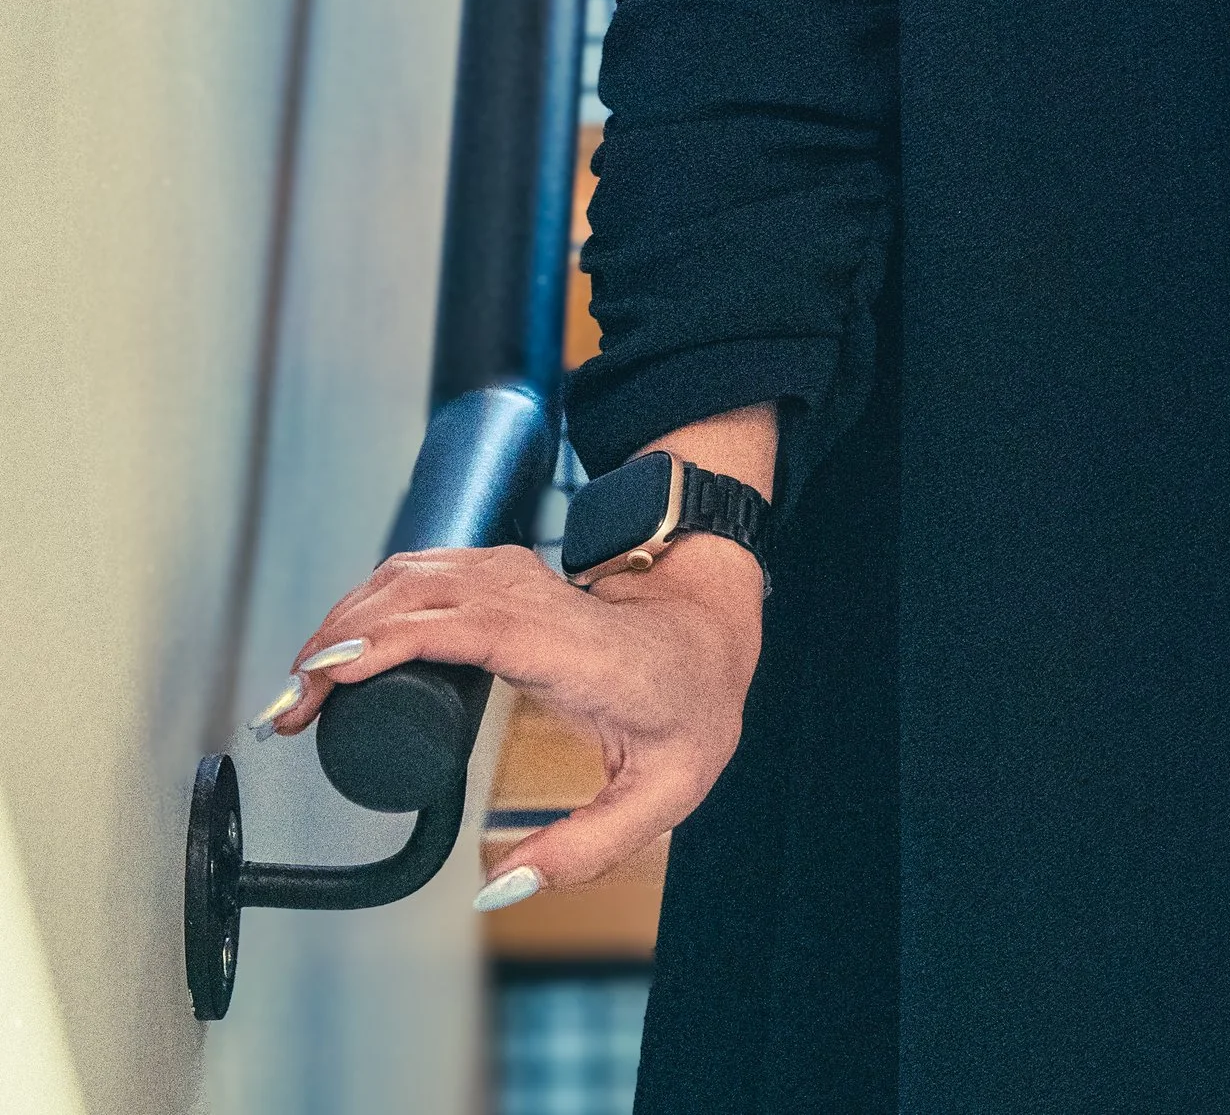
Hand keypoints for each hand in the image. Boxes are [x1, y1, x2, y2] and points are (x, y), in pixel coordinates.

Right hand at [256, 531, 763, 904]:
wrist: (711, 620)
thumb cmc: (692, 700)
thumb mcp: (667, 792)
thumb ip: (587, 851)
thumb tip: (494, 888)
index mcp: (576, 648)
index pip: (474, 622)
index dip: (397, 636)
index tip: (331, 668)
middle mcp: (541, 599)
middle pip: (424, 592)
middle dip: (342, 641)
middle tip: (288, 710)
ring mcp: (521, 576)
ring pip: (416, 572)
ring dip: (346, 620)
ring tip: (299, 690)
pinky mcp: (503, 575)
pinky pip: (425, 573)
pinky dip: (370, 603)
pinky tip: (338, 646)